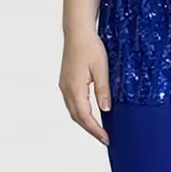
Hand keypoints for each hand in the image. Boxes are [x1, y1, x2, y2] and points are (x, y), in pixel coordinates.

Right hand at [60, 30, 111, 144]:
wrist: (77, 32)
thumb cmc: (90, 47)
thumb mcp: (101, 68)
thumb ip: (103, 90)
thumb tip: (105, 110)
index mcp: (75, 88)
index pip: (85, 116)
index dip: (95, 130)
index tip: (106, 139)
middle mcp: (66, 89)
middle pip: (77, 117)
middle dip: (90, 130)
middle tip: (105, 139)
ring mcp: (64, 86)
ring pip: (73, 111)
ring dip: (85, 122)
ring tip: (99, 130)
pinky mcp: (66, 82)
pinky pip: (72, 103)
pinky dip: (81, 113)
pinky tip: (90, 114)